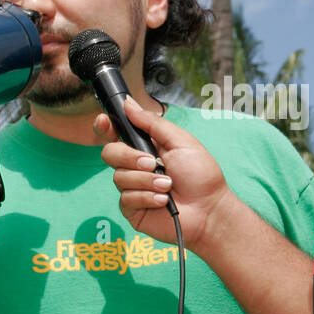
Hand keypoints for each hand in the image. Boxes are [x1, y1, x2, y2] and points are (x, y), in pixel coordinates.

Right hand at [95, 98, 232, 252]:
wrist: (209, 209)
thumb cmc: (200, 175)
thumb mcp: (180, 141)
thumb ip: (153, 123)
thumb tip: (128, 104)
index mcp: (145, 147)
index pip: (117, 133)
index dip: (106, 126)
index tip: (104, 121)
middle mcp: (135, 166)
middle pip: (110, 153)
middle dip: (130, 157)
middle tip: (154, 163)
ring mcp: (132, 188)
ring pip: (119, 177)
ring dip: (146, 180)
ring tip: (168, 186)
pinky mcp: (132, 209)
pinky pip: (126, 198)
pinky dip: (146, 197)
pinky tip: (163, 200)